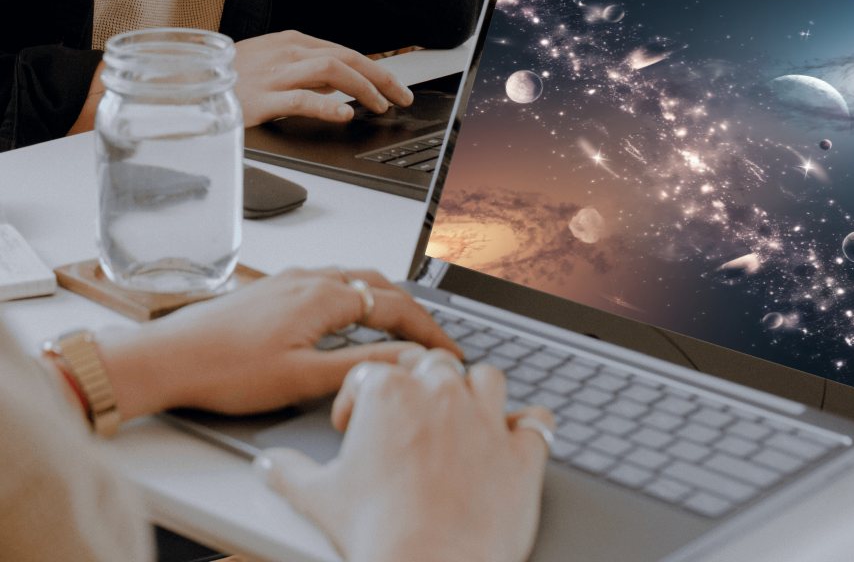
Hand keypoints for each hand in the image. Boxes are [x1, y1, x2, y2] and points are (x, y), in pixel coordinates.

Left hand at [98, 268, 459, 419]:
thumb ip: (362, 366)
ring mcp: (289, 280)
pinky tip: (348, 317)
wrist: (165, 358)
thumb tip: (409, 358)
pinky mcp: (272, 288)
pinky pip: (329, 282)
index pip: (396, 307)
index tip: (446, 351)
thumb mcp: (301, 377)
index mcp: (322, 297)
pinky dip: (356, 297)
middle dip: (413, 310)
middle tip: (432, 338)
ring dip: (385, 300)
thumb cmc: (224, 370)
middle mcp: (309, 279)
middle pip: (379, 285)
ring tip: (402, 327)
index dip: (429, 330)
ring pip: (354, 280)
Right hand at [233, 31, 413, 126]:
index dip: (377, 71)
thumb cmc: (230, 78)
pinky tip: (345, 114)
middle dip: (381, 78)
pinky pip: (301, 99)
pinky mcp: (262, 98)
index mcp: (292, 43)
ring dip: (363, 88)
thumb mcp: (273, 67)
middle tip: (402, 98)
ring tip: (380, 106)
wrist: (185, 85)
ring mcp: (275, 74)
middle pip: (347, 58)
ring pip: (331, 71)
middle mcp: (287, 53)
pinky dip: (328, 105)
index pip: (346, 52)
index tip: (396, 88)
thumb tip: (341, 85)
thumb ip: (307, 74)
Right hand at [259, 348, 553, 561]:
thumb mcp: (318, 498)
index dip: (357, 397)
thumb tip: (272, 464)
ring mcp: (487, 419)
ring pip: (487, 377)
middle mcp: (442, 394)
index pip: (373, 372)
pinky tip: (516, 438)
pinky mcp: (522, 451)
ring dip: (475, 392)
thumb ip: (289, 472)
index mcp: (390, 394)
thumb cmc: (376, 533)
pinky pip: (537, 421)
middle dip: (419, 385)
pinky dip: (528, 427)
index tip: (354, 424)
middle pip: (433, 364)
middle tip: (408, 419)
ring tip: (462, 418)